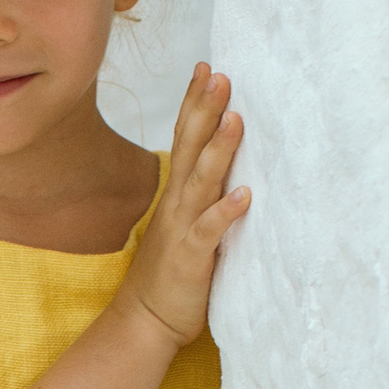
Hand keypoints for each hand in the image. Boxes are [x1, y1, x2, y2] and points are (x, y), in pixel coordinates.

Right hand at [121, 63, 248, 348]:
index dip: (194, 103)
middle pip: (191, 147)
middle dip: (204, 109)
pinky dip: (225, 212)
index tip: (207, 67)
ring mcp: (183, 228)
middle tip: (220, 74)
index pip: (186, 138)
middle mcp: (178, 204)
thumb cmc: (172, 274)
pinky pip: (210, 231)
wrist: (144, 321)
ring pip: (201, 181)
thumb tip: (231, 167)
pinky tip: (244, 194)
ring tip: (236, 118)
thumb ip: (203, 195)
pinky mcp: (191, 258)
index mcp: (178, 194)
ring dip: (219, 149)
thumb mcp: (187, 224)